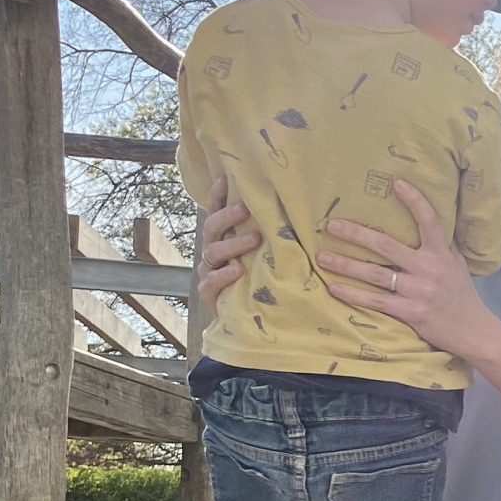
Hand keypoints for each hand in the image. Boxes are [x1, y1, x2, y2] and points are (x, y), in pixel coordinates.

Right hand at [195, 180, 258, 313]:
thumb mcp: (265, 256)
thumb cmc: (260, 282)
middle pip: (212, 228)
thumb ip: (269, 237)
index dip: (217, 196)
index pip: (216, 213)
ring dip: (233, 244)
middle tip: (246, 208)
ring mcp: (209, 273)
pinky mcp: (210, 294)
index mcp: (223, 239)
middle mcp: (213, 252)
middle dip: (227, 216)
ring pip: (213, 253)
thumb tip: (291, 212)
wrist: (249, 321)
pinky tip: (237, 271)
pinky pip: (211, 282)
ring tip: (254, 239)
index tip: (226, 179)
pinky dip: (223, 276)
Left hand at [317, 179, 496, 358]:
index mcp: (442, 254)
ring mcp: (420, 291)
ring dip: (346, 265)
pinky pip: (377, 301)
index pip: (430, 222)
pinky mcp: (412, 312)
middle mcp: (430, 269)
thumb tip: (425, 220)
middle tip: (332, 225)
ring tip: (323, 257)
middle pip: (387, 247)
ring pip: (376, 274)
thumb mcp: (456, 264)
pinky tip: (335, 288)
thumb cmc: (461, 294)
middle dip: (357, 234)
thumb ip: (440, 245)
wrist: (474, 331)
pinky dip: (354, 295)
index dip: (415, 202)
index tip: (397, 183)